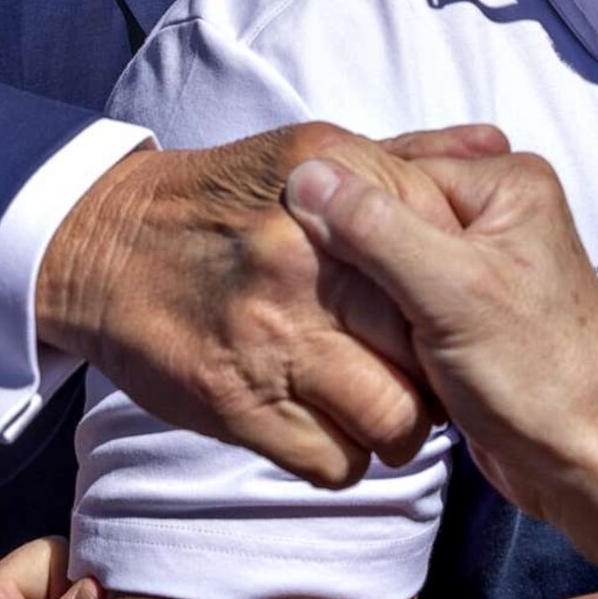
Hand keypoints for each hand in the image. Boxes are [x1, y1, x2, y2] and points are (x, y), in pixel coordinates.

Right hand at [37, 123, 501, 487]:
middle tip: (419, 368)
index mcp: (332, 178)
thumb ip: (405, 157)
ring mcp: (273, 330)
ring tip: (374, 406)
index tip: (436, 305)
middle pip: (425, 338)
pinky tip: (325, 425)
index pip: (441, 242)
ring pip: (394, 416)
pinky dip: (342, 454)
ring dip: (395, 425)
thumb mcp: (312, 150)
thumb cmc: (223, 201)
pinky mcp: (239, 399)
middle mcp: (307, 252)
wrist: (103, 247)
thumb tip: (494, 139)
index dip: (450, 287)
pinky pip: (334, 459)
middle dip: (434, 369)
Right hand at [283, 142, 597, 524]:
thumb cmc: (539, 377)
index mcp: (508, 183)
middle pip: (394, 209)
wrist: (585, 462)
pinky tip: (371, 340)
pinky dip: (386, 316)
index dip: (348, 208)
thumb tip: (305, 175)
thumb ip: (376, 229)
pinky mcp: (472, 308)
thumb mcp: (448, 292)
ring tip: (350, 319)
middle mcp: (501, 212)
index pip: (395, 168)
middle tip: (325, 289)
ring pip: (396, 255)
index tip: (306, 244)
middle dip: (358, 251)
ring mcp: (488, 261)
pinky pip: (408, 293)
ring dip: (369, 290)